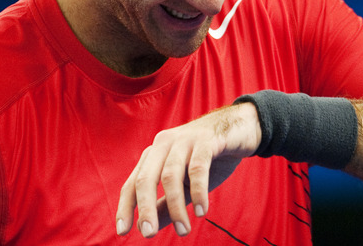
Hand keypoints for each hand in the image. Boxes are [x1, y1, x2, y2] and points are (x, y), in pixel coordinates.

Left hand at [115, 102, 260, 237]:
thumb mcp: (185, 185)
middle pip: (146, 179)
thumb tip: (149, 227)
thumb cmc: (209, 157)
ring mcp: (184, 140)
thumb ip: (166, 203)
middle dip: (145, 208)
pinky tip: (201, 211)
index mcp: (154, 154)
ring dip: (175, 207)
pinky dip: (198, 191)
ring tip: (184, 230)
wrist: (240, 128)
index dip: (126, 207)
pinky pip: (197, 168)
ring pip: (170, 176)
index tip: (122, 232)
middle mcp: (164, 144)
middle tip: (148, 234)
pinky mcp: (206, 140)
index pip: (133, 183)